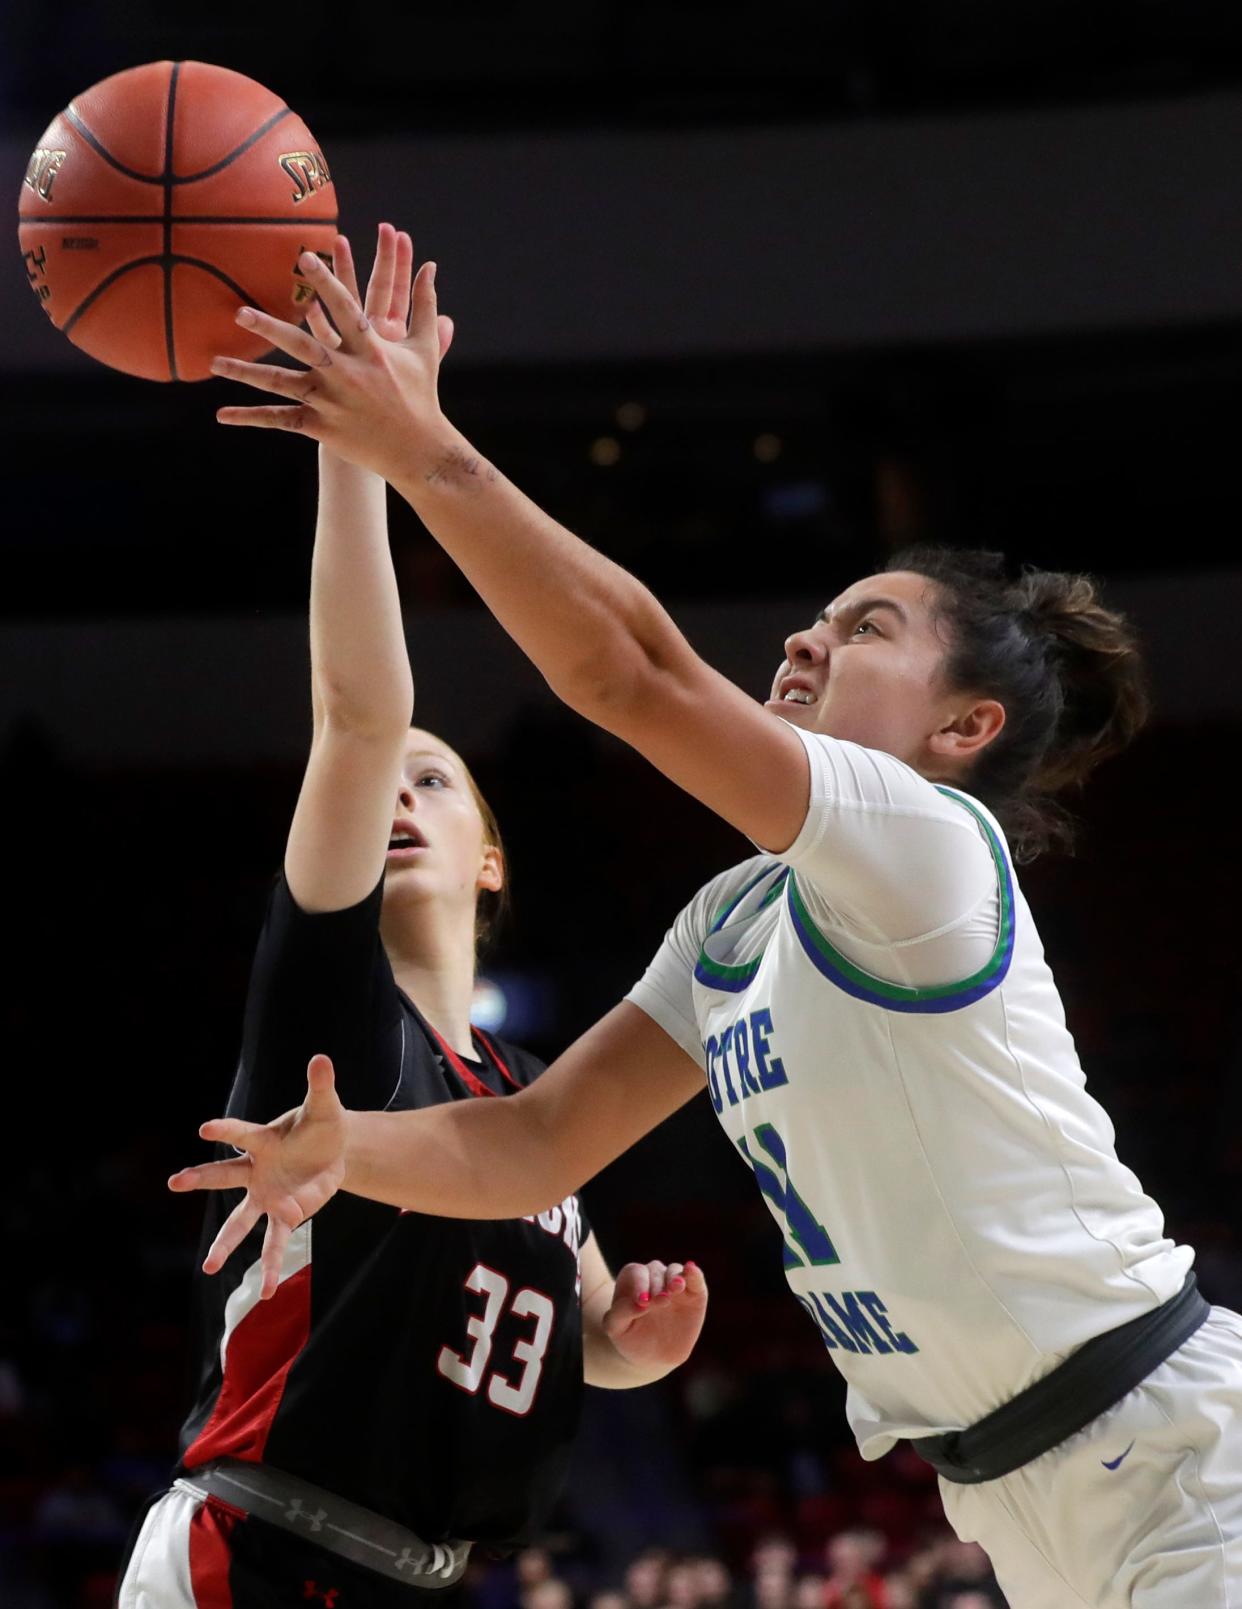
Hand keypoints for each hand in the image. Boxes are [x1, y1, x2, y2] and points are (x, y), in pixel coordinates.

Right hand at [167, 1054, 347, 1298]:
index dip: (225, 1128)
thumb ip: (320, 1084)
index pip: (240, 1133)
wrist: (335, 1150)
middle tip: (174, 1181)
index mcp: (264, 1140)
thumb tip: (322, 1058)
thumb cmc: (322, 1125)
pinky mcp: (285, 1214)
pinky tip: (268, 1291)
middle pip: (223, 1176)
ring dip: (225, 1244)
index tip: (205, 1127)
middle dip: (199, 1178)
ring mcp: (267, 1196)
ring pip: (240, 1221)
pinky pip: (274, 1242)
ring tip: (208, 1268)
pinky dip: (272, 1267)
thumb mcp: (324, 1105)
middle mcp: (257, 1171)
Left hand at [210, 225, 452, 479]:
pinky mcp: (321, 427)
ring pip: (281, 383)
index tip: (303, 258)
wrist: (419, 450)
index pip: (344, 309)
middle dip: (270, 328)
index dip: (325, 281)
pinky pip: (280, 419)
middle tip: (240, 312)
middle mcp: (348, 374)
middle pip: (302, 345)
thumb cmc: (422, 395)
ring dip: (247, 373)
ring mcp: (332, 402)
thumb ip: (425, 304)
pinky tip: (222, 415)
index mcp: (371, 350)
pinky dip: (251, 418)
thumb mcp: (425, 348)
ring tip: (216, 362)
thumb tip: (430, 265)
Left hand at [600, 1260, 707, 1373]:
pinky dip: (695, 1274)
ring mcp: (675, 1285)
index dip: (639, 1284)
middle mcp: (654, 1277)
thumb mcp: (616, 1327)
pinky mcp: (694, 1294)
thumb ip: (622, 1312)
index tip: (642, 1302)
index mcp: (633, 1280)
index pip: (636, 1273)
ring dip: (675, 1278)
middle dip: (657, 1285)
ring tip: (676, 1288)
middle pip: (656, 1271)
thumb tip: (640, 1302)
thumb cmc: (629, 1336)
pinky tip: (692, 1271)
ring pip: (675, 1271)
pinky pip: (695, 1279)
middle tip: (662, 1301)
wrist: (651, 1355)